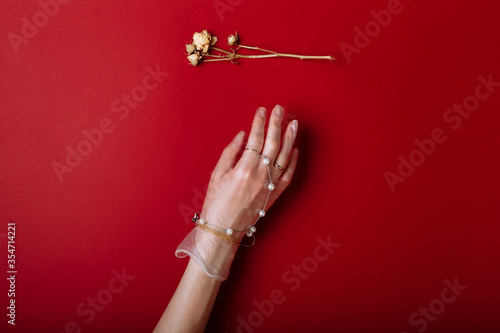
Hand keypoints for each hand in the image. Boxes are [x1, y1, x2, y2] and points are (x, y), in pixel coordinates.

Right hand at [201, 105, 298, 234]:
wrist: (223, 230)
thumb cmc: (216, 202)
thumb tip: (242, 135)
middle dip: (276, 124)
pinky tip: (295, 150)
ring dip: (290, 139)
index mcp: (244, 168)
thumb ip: (230, 152)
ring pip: (285, 157)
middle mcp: (261, 176)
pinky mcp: (275, 195)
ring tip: (293, 123)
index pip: (256, 139)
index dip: (259, 123)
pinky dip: (294, 162)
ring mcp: (270, 186)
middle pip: (273, 144)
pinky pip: (288, 176)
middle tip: (279, 109)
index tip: (261, 110)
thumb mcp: (217, 174)